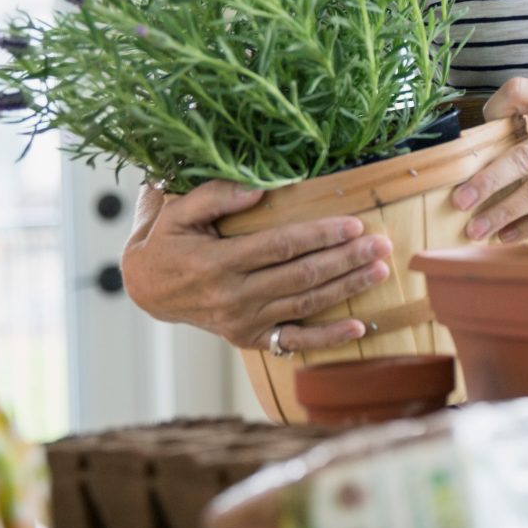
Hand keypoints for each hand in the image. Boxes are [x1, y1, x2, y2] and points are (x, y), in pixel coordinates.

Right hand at [121, 179, 393, 351]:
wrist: (146, 290)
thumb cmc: (167, 242)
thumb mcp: (177, 212)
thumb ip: (215, 196)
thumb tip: (260, 187)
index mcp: (217, 263)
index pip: (280, 246)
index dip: (320, 236)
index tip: (354, 224)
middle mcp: (233, 296)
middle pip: (302, 275)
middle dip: (346, 259)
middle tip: (381, 244)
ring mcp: (243, 321)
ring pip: (305, 303)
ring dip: (347, 288)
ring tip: (380, 271)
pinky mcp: (249, 339)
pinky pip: (294, 341)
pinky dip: (329, 337)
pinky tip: (359, 327)